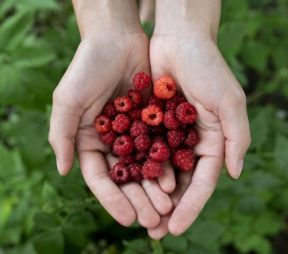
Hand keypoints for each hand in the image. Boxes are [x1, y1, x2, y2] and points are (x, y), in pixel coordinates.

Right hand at [49, 0, 173, 228]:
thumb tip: (62, 170)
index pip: (101, 178)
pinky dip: (168, 165)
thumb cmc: (87, 67)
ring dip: (155, 189)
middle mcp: (112, 141)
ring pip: (146, 167)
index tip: (128, 219)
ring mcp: (134, 133)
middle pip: (126, 178)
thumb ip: (61, 134)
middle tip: (154, 220)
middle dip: (139, 200)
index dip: (113, 200)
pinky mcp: (152, 122)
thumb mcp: (67, 100)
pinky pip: (162, 147)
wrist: (117, 40)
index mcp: (89, 141)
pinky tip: (176, 181)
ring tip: (167, 207)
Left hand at [147, 0, 250, 236]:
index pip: (203, 183)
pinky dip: (135, 169)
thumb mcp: (229, 100)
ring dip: (149, 195)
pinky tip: (125, 186)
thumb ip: (236, 137)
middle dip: (168, 208)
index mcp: (212, 142)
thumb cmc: (207, 67)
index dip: (191, 207)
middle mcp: (190, 143)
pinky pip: (141, 150)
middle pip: (180, 183)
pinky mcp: (150, 123)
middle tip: (154, 232)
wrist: (179, 41)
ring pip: (158, 171)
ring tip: (138, 217)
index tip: (176, 228)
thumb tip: (235, 172)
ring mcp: (168, 135)